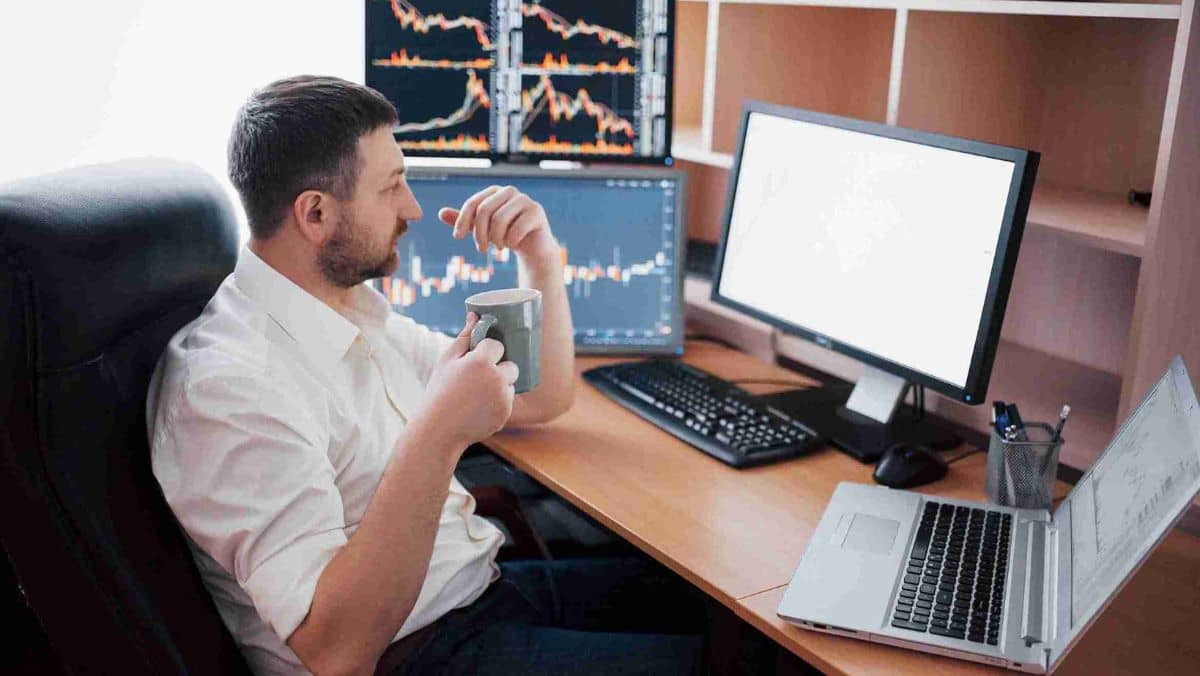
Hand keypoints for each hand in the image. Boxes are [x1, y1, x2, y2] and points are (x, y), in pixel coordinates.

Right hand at [420, 313, 519, 446]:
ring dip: (500, 385)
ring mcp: (503, 398)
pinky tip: (480, 407)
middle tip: (479, 377)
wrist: (439, 430)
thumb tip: (475, 315)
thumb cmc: (440, 391)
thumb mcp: (447, 361)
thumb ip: (464, 337)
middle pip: (511, 365)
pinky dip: (498, 402)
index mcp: (481, 362)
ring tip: (477, 394)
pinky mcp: (506, 413)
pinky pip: (508, 401)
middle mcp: (496, 379)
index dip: (487, 351)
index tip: (476, 359)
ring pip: (510, 384)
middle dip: (499, 369)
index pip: (497, 345)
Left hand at [437, 186, 558, 264]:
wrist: (533, 246)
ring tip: (498, 247)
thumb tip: (440, 213)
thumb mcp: (482, 228)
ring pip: (500, 219)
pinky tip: (511, 245)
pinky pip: (516, 229)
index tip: (457, 238)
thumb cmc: (505, 234)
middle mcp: (509, 191)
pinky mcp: (536, 211)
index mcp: (494, 192)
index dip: (462, 220)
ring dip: (496, 239)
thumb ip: (464, 220)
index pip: (473, 203)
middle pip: (485, 211)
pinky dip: (510, 241)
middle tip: (481, 249)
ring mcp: (524, 200)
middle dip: (480, 233)